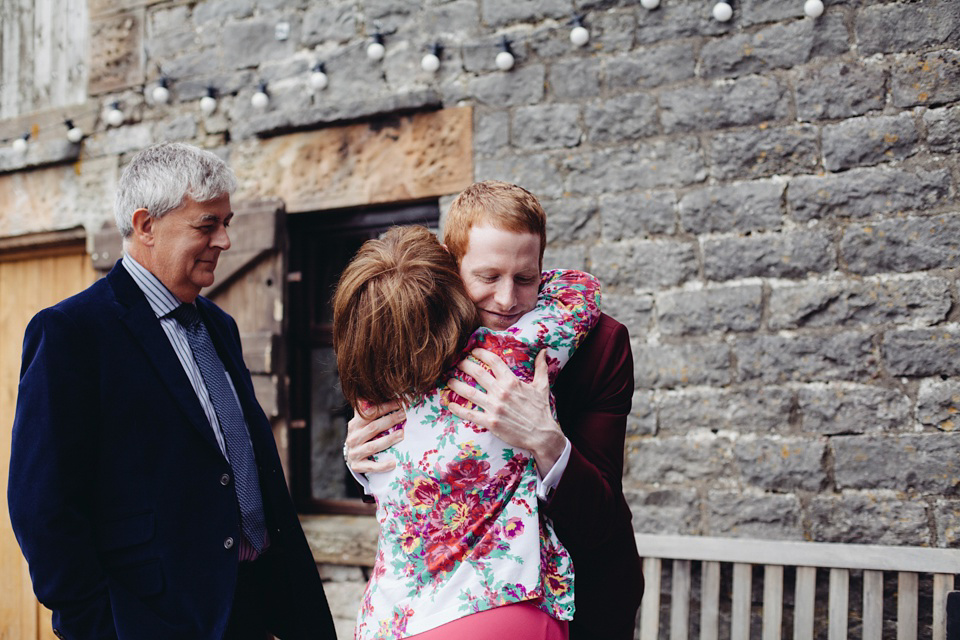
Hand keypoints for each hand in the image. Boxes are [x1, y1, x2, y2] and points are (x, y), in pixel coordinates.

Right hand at [344, 400, 405, 472]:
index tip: (399, 403)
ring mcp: (355, 453)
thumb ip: (367, 409)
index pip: (370, 413)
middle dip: (390, 420)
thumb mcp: (361, 422)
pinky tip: (394, 463)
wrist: (352, 457)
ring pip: (373, 446)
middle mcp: (353, 438)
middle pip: (373, 428)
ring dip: (389, 440)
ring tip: (402, 434)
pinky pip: (371, 467)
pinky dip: (382, 465)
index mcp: (354, 424)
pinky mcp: (358, 466)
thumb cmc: (362, 435)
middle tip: (404, 415)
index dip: (385, 407)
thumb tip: (375, 391)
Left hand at [446, 349, 565, 473]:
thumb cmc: (541, 410)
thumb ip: (541, 367)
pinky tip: (450, 405)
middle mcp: (501, 392)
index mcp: (512, 381)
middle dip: (465, 365)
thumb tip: (544, 351)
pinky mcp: (490, 422)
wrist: (542, 435)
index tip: (473, 350)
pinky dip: (458, 410)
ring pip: (470, 393)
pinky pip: (470, 415)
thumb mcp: (542, 386)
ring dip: (456, 385)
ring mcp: (494, 408)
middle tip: (457, 363)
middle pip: (478, 373)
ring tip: (449, 381)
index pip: (493, 361)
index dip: (481, 353)